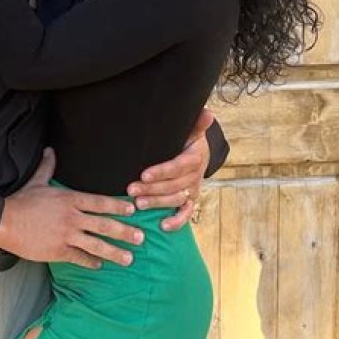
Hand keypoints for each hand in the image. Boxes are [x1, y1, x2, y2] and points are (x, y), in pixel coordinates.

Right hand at [0, 148, 142, 268]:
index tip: (132, 210)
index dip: (118, 206)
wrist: (4, 221)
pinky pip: (80, 257)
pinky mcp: (58, 251)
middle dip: (125, 232)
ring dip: (115, 252)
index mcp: (70, 199)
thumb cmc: (21, 202)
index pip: (100, 202)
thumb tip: (50, 150)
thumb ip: (48, 167)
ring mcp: (66, 235)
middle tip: (141, 238)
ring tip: (129, 258)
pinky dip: (91, 262)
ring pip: (96, 245)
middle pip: (104, 225)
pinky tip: (100, 265)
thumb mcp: (37, 181)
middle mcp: (72, 217)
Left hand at [126, 107, 213, 230]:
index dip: (162, 171)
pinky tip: (163, 226)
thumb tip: (208, 113)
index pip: (178, 166)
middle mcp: (195, 176)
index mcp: (194, 157)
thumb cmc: (189, 139)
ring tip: (137, 204)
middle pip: (173, 185)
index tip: (144, 174)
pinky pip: (186, 213)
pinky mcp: (190, 200)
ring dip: (157, 203)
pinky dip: (177, 221)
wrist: (200, 152)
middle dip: (151, 188)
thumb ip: (197, 123)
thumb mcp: (192, 129)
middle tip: (131, 189)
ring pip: (175, 199)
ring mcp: (192, 189)